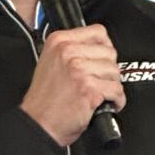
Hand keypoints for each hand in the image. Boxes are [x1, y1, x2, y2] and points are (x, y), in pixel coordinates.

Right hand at [21, 24, 125, 146]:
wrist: (38, 123)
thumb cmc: (44, 99)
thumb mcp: (50, 62)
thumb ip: (71, 50)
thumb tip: (97, 47)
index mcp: (59, 41)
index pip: (98, 32)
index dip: (104, 47)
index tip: (102, 58)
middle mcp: (68, 52)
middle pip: (109, 52)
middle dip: (108, 69)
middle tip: (98, 80)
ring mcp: (79, 69)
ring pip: (115, 71)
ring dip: (111, 85)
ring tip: (99, 93)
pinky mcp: (89, 88)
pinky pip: (117, 90)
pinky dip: (116, 100)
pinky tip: (105, 103)